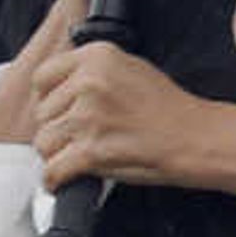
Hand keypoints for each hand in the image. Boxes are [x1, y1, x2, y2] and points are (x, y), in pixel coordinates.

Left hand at [28, 39, 210, 193]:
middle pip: (42, 114)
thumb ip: (91, 72)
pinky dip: (56, 180)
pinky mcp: (90, 150)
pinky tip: (65, 178)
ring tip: (77, 156)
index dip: (48, 98)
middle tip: (80, 137)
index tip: (57, 111)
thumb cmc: (167, 108)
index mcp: (97, 57)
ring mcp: (88, 117)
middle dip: (57, 129)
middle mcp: (89, 82)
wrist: (193, 137)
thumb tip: (58, 88)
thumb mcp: (128, 68)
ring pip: (43, 142)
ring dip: (57, 155)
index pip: (42, 77)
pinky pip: (52, 170)